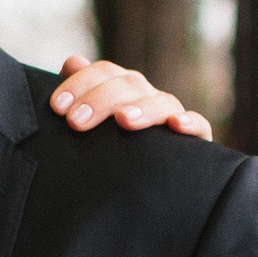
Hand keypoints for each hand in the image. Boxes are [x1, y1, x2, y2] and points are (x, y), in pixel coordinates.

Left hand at [51, 56, 212, 140]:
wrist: (141, 194)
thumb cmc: (109, 153)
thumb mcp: (91, 126)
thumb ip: (81, 94)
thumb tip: (72, 62)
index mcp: (122, 89)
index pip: (105, 72)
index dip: (80, 83)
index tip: (57, 107)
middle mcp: (147, 98)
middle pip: (130, 84)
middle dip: (101, 99)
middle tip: (76, 122)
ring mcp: (171, 117)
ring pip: (162, 102)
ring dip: (143, 108)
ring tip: (123, 120)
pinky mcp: (195, 142)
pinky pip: (200, 126)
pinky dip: (191, 122)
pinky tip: (177, 125)